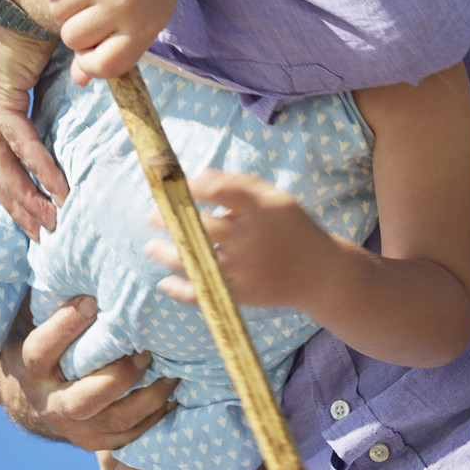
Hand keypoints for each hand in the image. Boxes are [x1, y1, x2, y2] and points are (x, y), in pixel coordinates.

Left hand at [0, 13, 65, 238]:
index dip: (8, 189)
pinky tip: (55, 184)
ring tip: (51, 217)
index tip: (31, 214)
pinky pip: (17, 137)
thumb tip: (73, 112)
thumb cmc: (36, 21)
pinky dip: (37, 163)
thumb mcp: (39, 68)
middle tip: (41, 232)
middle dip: (15, 204)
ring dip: (26, 193)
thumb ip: (49, 94)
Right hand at [0, 296, 177, 450]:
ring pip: (113, 421)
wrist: (28, 399)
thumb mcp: (32, 320)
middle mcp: (49, 401)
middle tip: (145, 350)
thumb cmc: (40, 343)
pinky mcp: (92, 442)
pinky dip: (152, 417)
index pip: (43, 348)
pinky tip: (171, 395)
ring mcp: (72, 428)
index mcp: (30, 366)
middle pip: (83, 399)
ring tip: (170, 372)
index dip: (67, 325)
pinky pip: (127, 436)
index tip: (93, 300)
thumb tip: (68, 240)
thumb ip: (50, 294)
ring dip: (146, 398)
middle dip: (118, 376)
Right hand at [38, 0, 180, 86]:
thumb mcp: (147, 17)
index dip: (90, 63)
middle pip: (73, 38)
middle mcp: (123, 3)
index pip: (105, 66)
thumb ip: (117, 50)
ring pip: (56, 13)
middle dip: (75, 28)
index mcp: (145, 23)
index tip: (90, 49)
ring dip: (63, 4)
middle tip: (89, 10)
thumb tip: (79, 80)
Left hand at [145, 169, 331, 309]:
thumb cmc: (292, 228)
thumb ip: (239, 185)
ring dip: (167, 254)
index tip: (174, 185)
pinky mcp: (244, 294)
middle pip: (203, 226)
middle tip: (150, 217)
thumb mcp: (274, 198)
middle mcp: (252, 236)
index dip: (193, 186)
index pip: (222, 190)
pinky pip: (206, 293)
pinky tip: (163, 283)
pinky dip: (181, 291)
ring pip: (198, 260)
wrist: (320, 273)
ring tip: (149, 247)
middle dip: (171, 220)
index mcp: (262, 207)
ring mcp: (247, 268)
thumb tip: (200, 175)